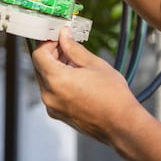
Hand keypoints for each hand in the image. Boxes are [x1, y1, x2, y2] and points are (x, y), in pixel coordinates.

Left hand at [31, 28, 139, 144]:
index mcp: (56, 80)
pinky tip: (76, 77)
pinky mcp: (59, 114)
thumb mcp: (94, 64)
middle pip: (39, 66)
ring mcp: (53, 107)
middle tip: (68, 46)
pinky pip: (52, 93)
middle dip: (51, 54)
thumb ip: (74, 48)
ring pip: (45, 80)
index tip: (59, 38)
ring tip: (76, 62)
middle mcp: (50, 96)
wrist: (122, 124)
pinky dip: (58, 82)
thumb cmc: (113, 98)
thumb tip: (65, 36)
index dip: (48, 42)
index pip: (38, 54)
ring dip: (55, 67)